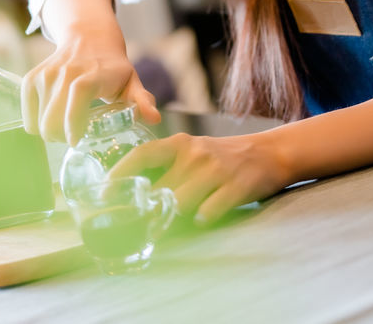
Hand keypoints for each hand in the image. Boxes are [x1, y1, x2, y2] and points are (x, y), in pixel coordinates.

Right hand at [22, 0, 160, 144]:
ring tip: (65, 128)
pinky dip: (36, 122)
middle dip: (61, 136)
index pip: (78, 95)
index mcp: (93, 74)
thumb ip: (141, 100)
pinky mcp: (32, 78)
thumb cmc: (113, 67)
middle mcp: (66, 72)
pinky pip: (27, 112)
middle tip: (73, 137)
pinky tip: (52, 119)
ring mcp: (46, 74)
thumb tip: (154, 119)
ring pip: (39, 120)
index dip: (73, 121)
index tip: (75, 140)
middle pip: (53, 117)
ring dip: (50, 131)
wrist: (89, 38)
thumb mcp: (131, 81)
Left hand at [111, 132, 294, 224]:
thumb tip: (133, 197)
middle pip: (158, 190)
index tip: (103, 194)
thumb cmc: (223, 157)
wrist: (270, 152)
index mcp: (180, 144)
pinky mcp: (236, 187)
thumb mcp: (193, 152)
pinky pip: (207, 213)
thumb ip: (166, 169)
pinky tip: (203, 218)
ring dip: (172, 220)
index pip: (141, 155)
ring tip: (169, 227)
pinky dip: (201, 220)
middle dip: (145, 212)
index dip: (119, 174)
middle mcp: (195, 155)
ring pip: (179, 204)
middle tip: (135, 227)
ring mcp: (216, 171)